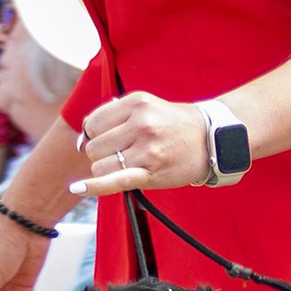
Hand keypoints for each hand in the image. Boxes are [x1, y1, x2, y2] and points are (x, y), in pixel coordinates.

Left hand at [75, 89, 210, 200]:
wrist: (211, 139)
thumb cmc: (173, 124)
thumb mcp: (146, 106)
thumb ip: (113, 117)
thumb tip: (80, 142)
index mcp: (136, 103)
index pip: (92, 124)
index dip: (93, 135)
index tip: (105, 140)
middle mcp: (140, 123)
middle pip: (93, 147)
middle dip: (102, 153)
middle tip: (123, 153)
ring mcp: (146, 149)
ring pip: (100, 166)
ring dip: (108, 170)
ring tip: (129, 164)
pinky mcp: (151, 172)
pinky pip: (114, 180)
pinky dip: (94, 186)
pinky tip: (78, 188)